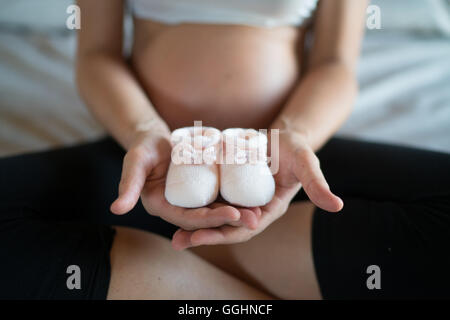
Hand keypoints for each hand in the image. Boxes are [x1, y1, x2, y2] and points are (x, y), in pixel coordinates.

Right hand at [110, 131, 257, 229]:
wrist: (155, 139)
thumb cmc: (144, 148)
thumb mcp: (136, 161)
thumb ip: (127, 183)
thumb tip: (116, 209)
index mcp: (162, 207)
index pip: (188, 219)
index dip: (210, 219)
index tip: (232, 214)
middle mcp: (178, 208)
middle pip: (206, 219)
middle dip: (230, 221)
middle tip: (254, 218)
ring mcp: (191, 201)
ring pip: (216, 210)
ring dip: (237, 214)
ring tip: (259, 213)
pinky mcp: (202, 191)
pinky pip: (219, 198)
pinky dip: (235, 200)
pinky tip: (254, 199)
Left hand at [172, 130, 342, 248]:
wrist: (283, 136)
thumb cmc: (296, 149)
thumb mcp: (306, 163)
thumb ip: (318, 184)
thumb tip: (338, 206)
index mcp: (269, 209)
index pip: (246, 228)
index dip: (225, 234)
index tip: (203, 236)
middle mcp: (253, 209)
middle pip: (226, 227)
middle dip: (204, 236)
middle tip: (179, 241)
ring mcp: (240, 200)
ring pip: (216, 217)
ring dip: (196, 227)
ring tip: (173, 236)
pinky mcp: (230, 188)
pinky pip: (211, 200)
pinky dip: (196, 207)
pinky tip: (176, 209)